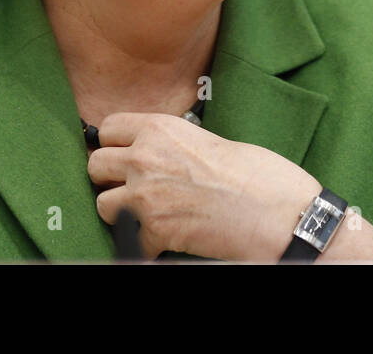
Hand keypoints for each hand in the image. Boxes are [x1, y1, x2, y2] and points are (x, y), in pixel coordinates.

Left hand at [87, 111, 322, 260]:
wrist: (276, 212)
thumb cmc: (255, 174)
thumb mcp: (207, 140)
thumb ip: (173, 144)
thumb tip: (156, 155)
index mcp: (160, 128)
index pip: (108, 128)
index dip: (115, 143)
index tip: (124, 153)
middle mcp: (144, 158)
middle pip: (96, 165)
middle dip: (110, 178)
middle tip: (132, 186)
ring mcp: (145, 196)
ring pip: (102, 204)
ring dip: (120, 211)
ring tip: (145, 214)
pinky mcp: (153, 232)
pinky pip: (126, 239)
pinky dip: (142, 243)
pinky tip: (163, 238)